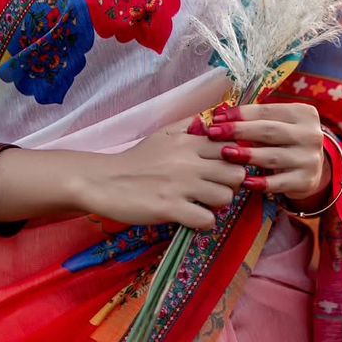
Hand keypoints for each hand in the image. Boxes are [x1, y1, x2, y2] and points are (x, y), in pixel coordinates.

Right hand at [78, 117, 247, 230]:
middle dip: (232, 185)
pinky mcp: (170, 209)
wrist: (105, 181)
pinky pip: (206, 219)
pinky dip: (204, 222)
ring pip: (225, 197)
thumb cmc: (135, 159)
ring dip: (219, 205)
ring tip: (205, 205)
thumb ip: (187, 125)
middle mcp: (188, 162)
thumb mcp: (161, 134)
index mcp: (188, 142)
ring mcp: (180, 186)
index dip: (233, 161)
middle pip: (236, 174)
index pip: (231, 148)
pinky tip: (193, 218)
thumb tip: (208, 119)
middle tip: (217, 190)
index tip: (223, 170)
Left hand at [197, 101, 328, 202]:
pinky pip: (279, 183)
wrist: (312, 170)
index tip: (217, 117)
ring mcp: (310, 159)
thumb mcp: (279, 125)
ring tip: (225, 153)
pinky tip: (244, 181)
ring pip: (273, 156)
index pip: (267, 111)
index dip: (241, 114)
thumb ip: (255, 119)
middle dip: (239, 131)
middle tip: (214, 133)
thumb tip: (219, 115)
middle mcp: (311, 135)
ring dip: (246, 155)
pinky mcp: (306, 181)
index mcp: (304, 114)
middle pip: (269, 131)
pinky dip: (261, 182)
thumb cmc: (286, 141)